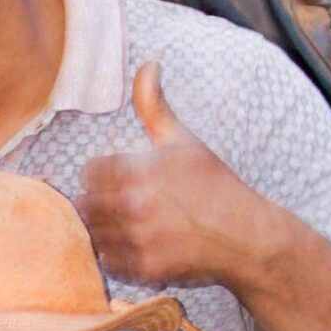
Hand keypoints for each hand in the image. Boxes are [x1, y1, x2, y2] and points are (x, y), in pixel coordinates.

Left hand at [79, 60, 266, 290]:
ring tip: (125, 225)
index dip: (99, 175)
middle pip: (86, 204)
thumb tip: (148, 62)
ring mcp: (138, 239)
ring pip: (94, 234)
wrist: (245, 236)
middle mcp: (134, 204)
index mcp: (139, 168)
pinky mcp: (144, 268)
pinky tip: (135, 246)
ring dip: (104, 229)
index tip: (114, 180)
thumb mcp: (184, 140)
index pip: (89, 172)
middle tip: (119, 205)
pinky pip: (109, 262)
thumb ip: (154, 104)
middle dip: (98, 202)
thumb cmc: (214, 185)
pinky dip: (116, 256)